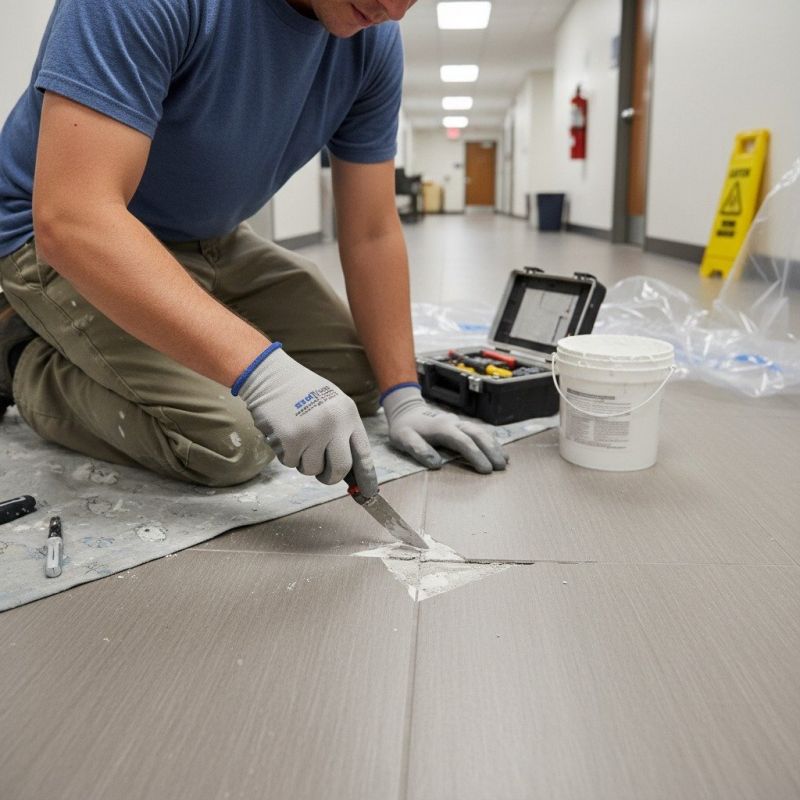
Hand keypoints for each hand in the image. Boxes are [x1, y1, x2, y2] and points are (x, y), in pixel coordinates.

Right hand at [236, 344, 376, 495]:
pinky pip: (291, 463)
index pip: (363, 454)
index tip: (368, 493)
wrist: (271, 376)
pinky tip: (284, 434)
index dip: (366, 477)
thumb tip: (349, 469)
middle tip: (323, 473)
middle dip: (331, 477)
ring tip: (297, 438)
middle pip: (340, 469)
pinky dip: (286, 455)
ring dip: (303, 461)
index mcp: (348, 414)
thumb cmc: (302, 392)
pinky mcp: (291, 439)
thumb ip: (342, 432)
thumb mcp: (332, 405)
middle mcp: (334, 424)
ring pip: (312, 469)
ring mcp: (313, 432)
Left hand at [382, 385, 507, 473]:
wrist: (406, 410)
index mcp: (442, 428)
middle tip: (501, 467)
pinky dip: (491, 441)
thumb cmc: (405, 428)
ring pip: (482, 431)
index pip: (464, 442)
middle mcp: (454, 423)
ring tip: (505, 461)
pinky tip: (499, 450)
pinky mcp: (461, 425)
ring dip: (494, 445)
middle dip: (491, 450)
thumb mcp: (404, 438)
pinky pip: (480, 431)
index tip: (486, 470)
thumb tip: (436, 464)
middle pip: (478, 435)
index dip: (476, 456)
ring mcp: (459, 422)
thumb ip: (418, 449)